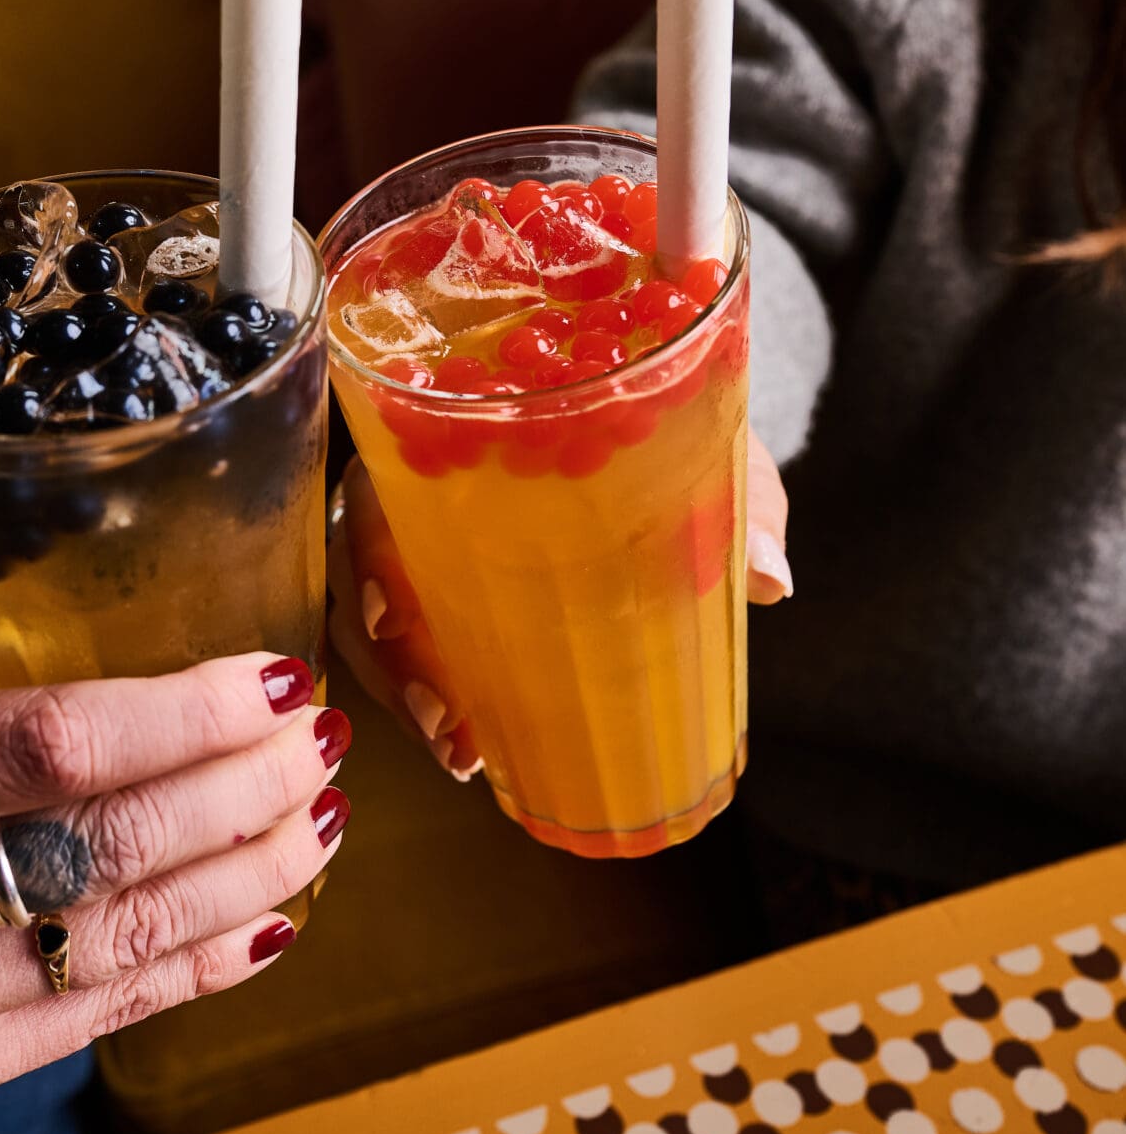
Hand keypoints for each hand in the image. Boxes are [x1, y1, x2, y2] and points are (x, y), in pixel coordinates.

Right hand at [0, 595, 346, 1111]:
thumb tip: (164, 545)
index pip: (55, 742)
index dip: (188, 714)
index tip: (278, 676)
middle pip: (114, 848)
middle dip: (248, 790)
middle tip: (320, 739)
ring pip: (133, 940)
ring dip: (257, 872)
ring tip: (324, 812)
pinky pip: (110, 1012)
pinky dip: (211, 956)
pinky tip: (277, 904)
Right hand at [327, 430, 791, 773]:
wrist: (666, 379)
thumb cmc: (664, 395)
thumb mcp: (698, 427)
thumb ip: (734, 490)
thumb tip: (769, 578)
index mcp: (449, 417)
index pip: (374, 486)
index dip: (369, 559)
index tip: (393, 623)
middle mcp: (419, 476)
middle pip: (365, 573)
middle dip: (393, 660)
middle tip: (447, 723)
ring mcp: (426, 531)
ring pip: (380, 618)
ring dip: (409, 691)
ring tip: (463, 754)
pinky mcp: (451, 577)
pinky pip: (416, 638)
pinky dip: (434, 694)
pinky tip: (471, 748)